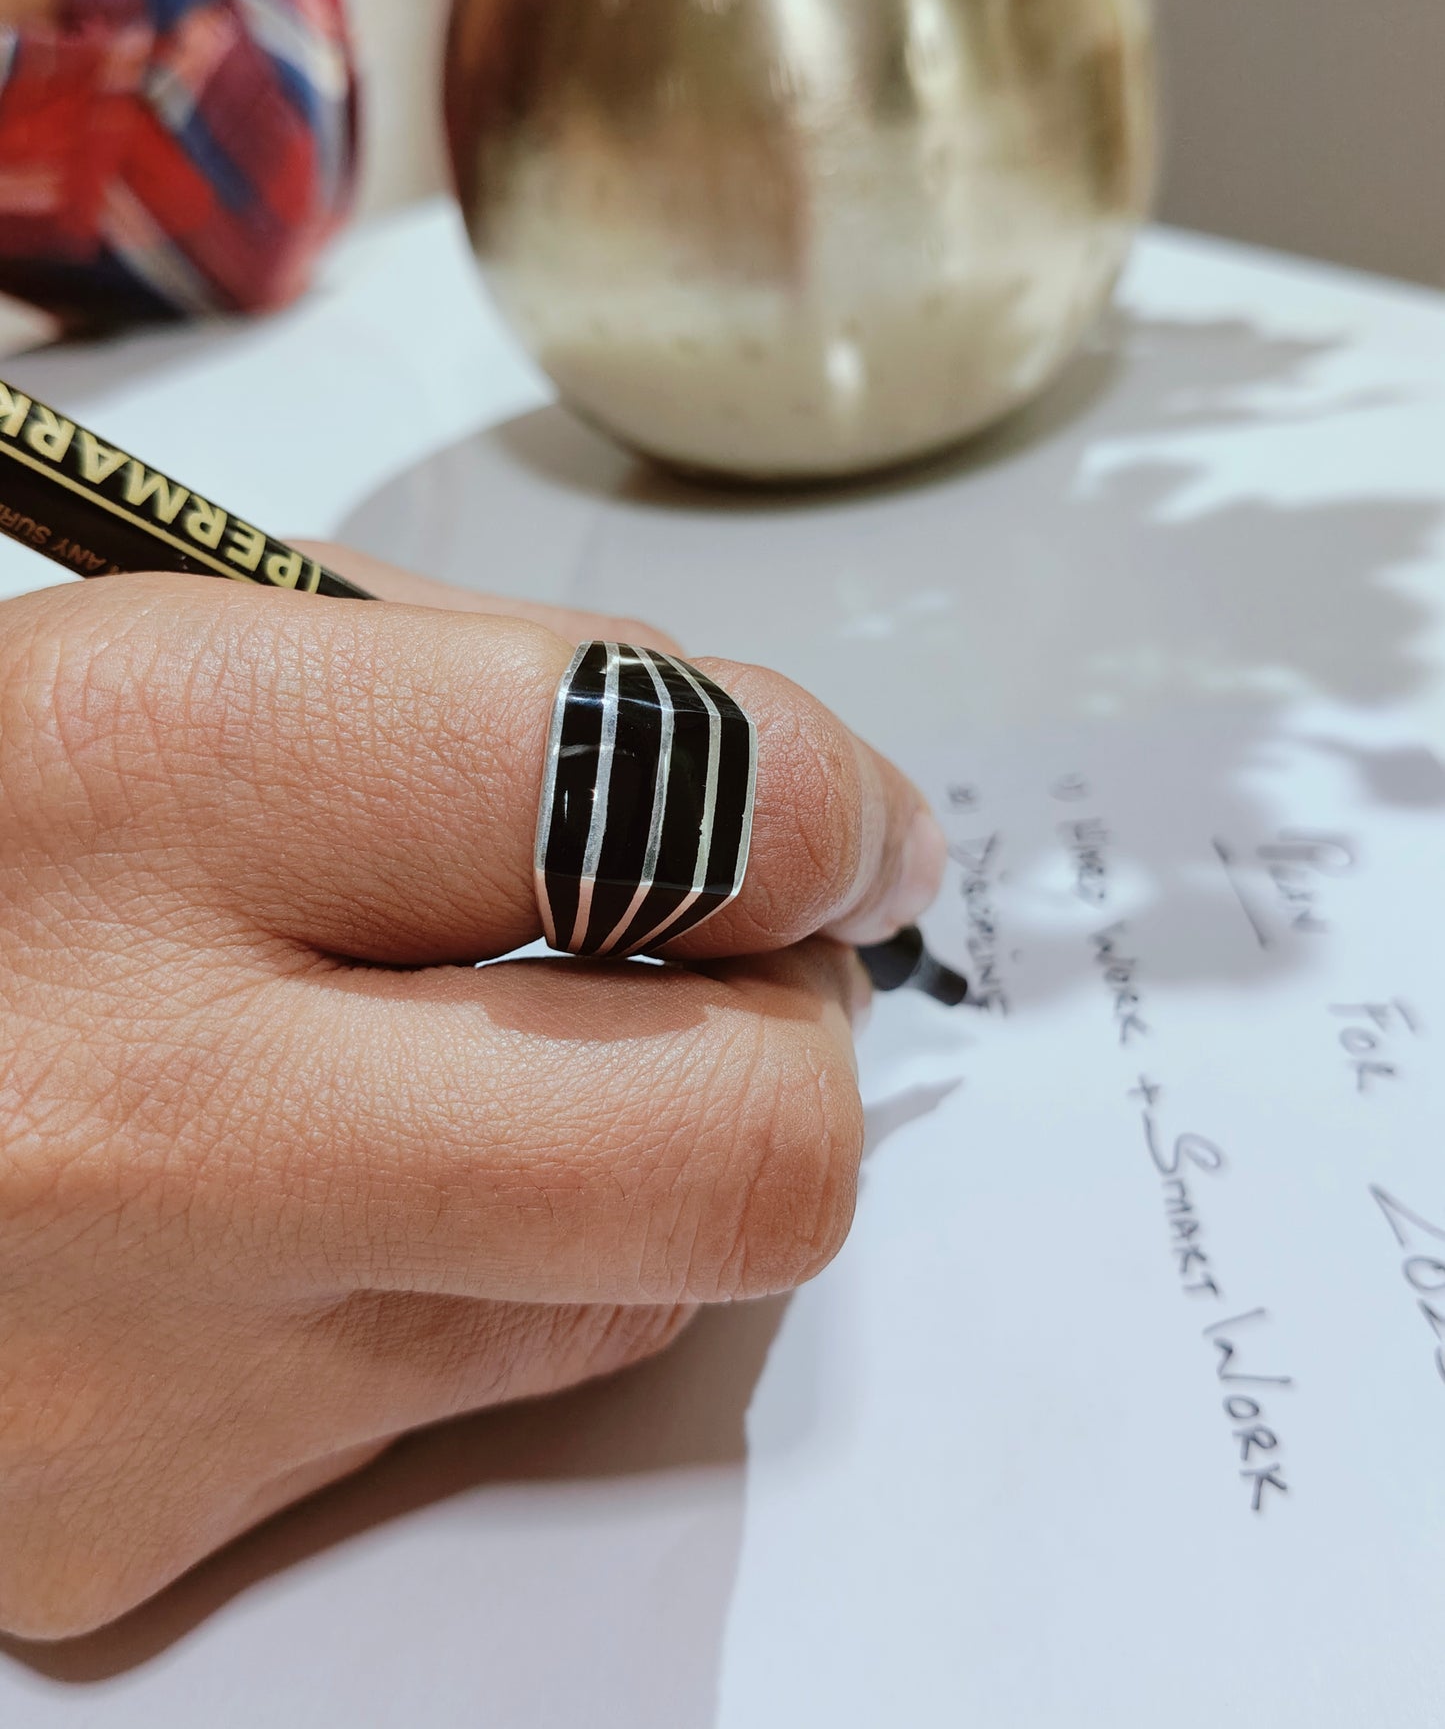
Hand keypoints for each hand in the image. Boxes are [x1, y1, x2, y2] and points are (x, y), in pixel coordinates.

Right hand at [0, 547, 945, 1637]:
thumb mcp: (170, 657)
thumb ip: (489, 705)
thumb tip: (768, 803)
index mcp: (148, 778)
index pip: (678, 791)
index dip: (828, 795)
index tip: (851, 817)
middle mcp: (141, 1110)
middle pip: (742, 1140)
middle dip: (801, 1034)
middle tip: (747, 955)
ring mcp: (143, 1373)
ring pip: (641, 1290)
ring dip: (650, 1147)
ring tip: (495, 1051)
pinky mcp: (131, 1525)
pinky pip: (467, 1391)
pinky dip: (473, 1270)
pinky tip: (326, 1188)